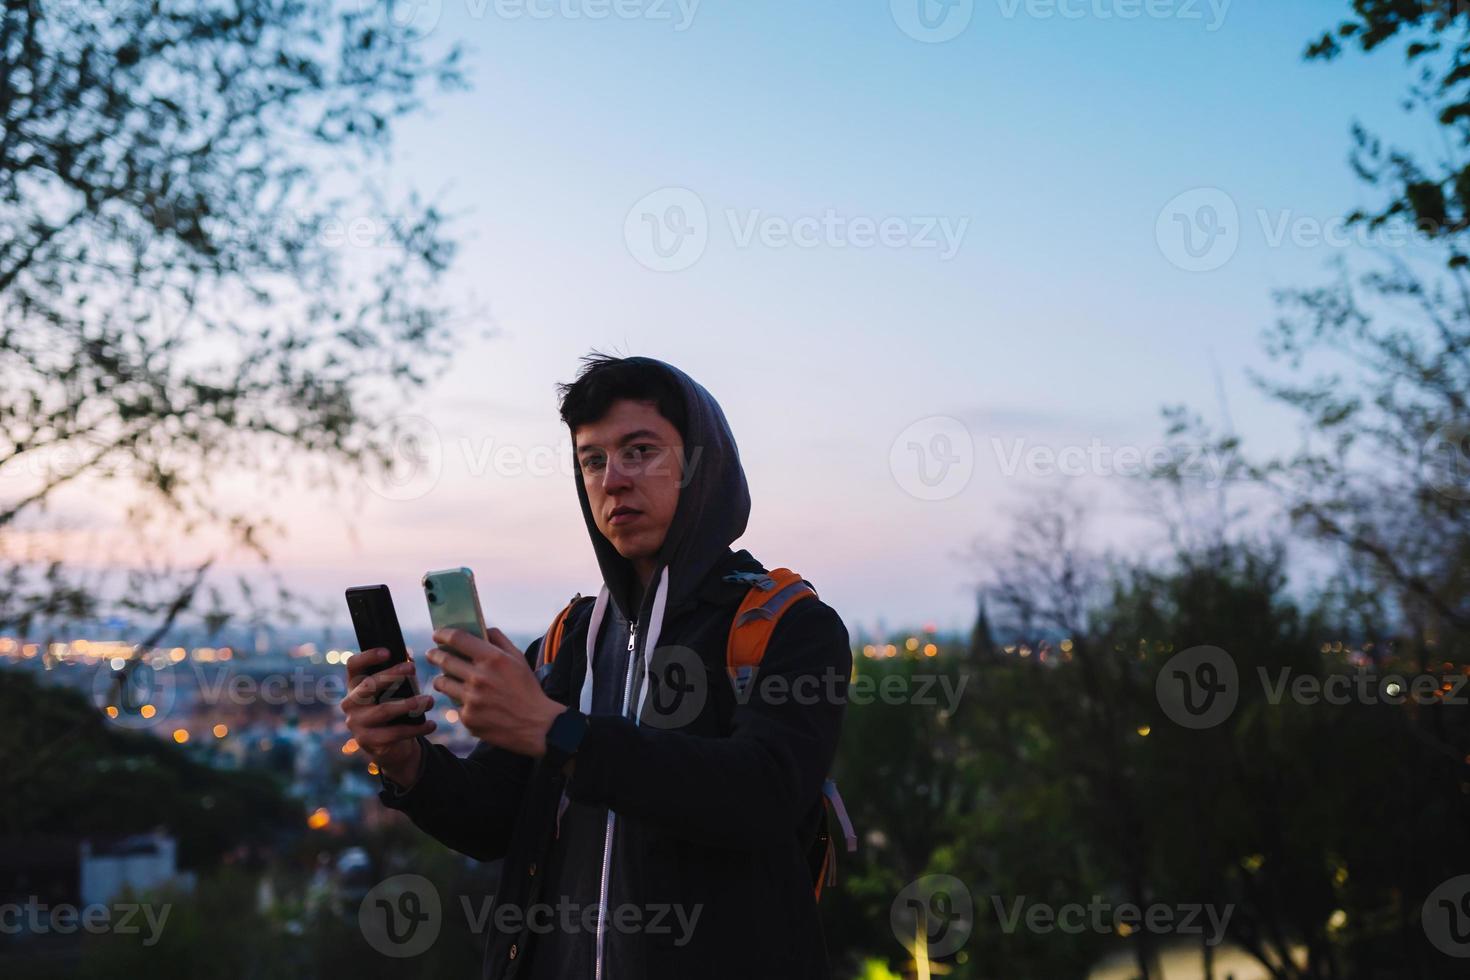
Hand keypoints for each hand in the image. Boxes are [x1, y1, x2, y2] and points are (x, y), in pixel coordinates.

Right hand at [340, 648, 435, 787]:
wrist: (389, 745)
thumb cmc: (393, 708)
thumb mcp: (393, 690)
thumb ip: (398, 674)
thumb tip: (409, 656)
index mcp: (355, 685)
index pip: (353, 665)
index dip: (368, 656)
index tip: (388, 651)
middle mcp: (350, 703)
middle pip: (368, 685)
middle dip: (392, 674)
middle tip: (413, 667)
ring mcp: (356, 723)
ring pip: (383, 710)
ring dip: (410, 704)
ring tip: (430, 700)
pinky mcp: (367, 741)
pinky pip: (394, 733)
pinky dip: (416, 728)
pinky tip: (432, 724)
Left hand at [427, 626, 563, 757]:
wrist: (537, 725)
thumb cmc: (528, 689)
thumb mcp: (519, 659)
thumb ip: (499, 640)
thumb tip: (481, 628)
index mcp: (493, 658)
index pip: (458, 638)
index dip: (443, 634)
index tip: (437, 634)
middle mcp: (479, 677)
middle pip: (444, 660)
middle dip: (434, 655)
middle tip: (431, 654)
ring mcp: (471, 699)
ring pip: (442, 683)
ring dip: (441, 679)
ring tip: (444, 679)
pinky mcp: (468, 718)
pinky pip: (454, 705)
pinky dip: (459, 702)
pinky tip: (469, 703)